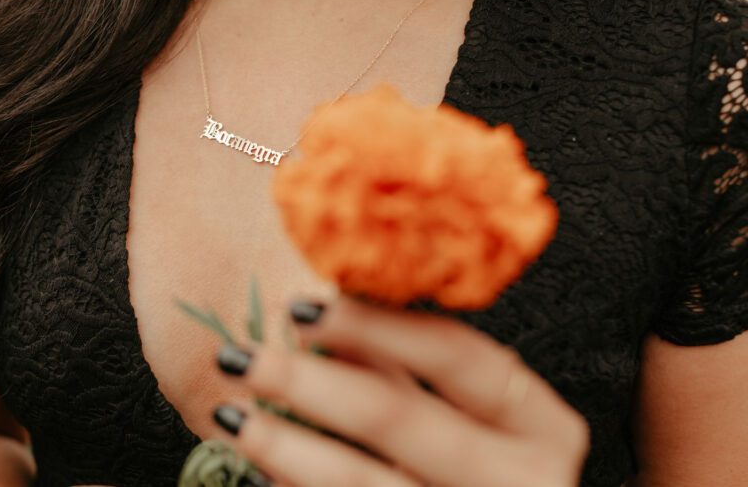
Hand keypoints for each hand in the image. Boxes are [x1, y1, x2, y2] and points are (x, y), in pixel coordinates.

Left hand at [210, 295, 588, 486]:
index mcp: (540, 425)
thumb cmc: (477, 467)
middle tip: (244, 356)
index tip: (303, 305)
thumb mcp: (463, 414)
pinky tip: (258, 467)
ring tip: (233, 414)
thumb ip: (406, 368)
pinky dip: (294, 486)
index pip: (458, 354)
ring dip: (287, 444)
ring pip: (363, 482)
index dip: (376, 326)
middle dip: (310, 381)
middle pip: (401, 415)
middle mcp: (524, 479)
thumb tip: (320, 306)